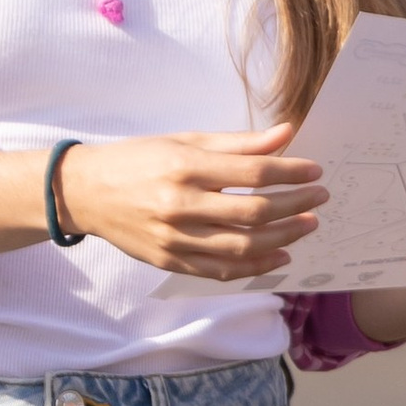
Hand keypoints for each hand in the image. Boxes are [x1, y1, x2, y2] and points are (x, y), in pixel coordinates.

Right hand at [52, 127, 323, 280]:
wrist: (86, 193)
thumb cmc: (138, 160)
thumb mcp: (185, 140)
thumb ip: (238, 143)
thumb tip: (286, 135)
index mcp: (185, 167)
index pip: (254, 172)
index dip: (291, 173)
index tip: (315, 173)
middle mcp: (180, 205)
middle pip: (254, 212)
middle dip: (295, 206)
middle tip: (319, 200)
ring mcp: (175, 239)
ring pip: (243, 247)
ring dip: (283, 238)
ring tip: (306, 226)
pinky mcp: (170, 262)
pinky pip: (221, 271)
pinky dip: (255, 267)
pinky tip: (279, 256)